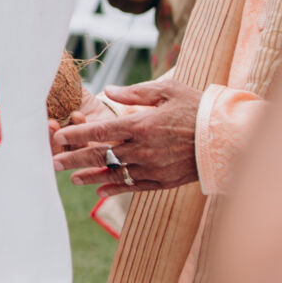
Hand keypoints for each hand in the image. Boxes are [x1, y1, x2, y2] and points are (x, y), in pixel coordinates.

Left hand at [51, 78, 201, 199]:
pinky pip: (134, 187)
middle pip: (100, 155)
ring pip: (114, 173)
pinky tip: (100, 192)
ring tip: (72, 178)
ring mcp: (152, 167)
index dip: (75, 135)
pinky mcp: (163, 181)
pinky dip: (115, 189)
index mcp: (140, 125)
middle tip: (52, 163)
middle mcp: (142, 149)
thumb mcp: (168, 91)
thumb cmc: (198, 109)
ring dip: (91, 176)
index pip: (99, 132)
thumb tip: (109, 90)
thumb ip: (135, 93)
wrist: (230, 139)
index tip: (58, 136)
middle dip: (73, 159)